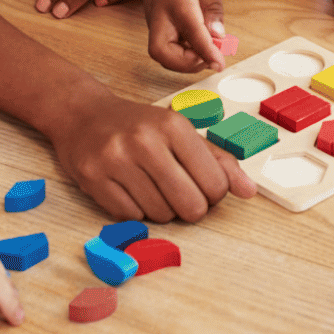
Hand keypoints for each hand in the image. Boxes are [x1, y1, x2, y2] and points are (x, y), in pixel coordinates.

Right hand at [43, 91, 254, 222]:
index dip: (214, 194)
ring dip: (162, 210)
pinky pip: (130, 218)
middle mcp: (144, 141)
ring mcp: (115, 160)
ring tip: (152, 188)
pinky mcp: (92, 178)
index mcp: (174, 126)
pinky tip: (131, 191)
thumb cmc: (139, 126)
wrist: (83, 116)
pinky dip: (136, 212)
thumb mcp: (181, 132)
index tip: (203, 187)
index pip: (215, 185)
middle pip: (190, 206)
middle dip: (190, 208)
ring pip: (160, 215)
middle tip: (181, 194)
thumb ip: (218, 161)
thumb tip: (249, 191)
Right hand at [142, 0, 228, 71]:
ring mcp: (154, 21)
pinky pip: (165, 48)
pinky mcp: (156, 26)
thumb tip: (218, 35)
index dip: (205, 50)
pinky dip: (182, 54)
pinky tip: (200, 42)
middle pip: (159, 51)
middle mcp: (158, 12)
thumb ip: (213, 6)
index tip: (220, 64)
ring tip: (210, 48)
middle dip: (185, 64)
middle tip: (211, 56)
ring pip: (161, 54)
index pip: (189, 30)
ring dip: (185, 61)